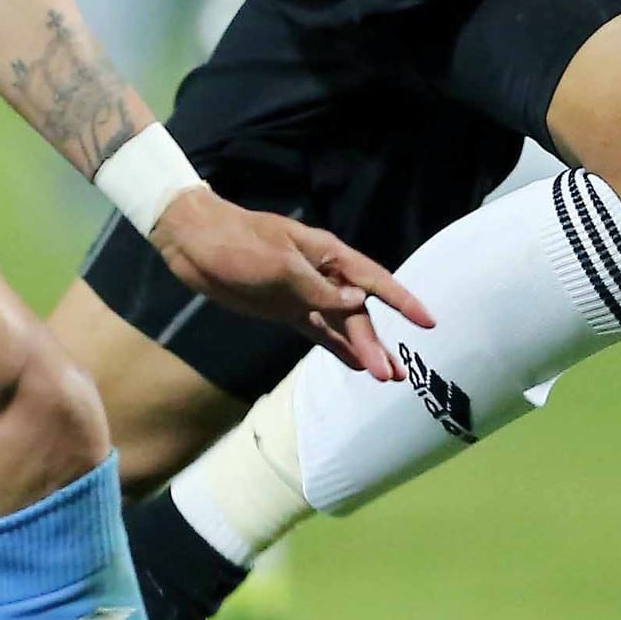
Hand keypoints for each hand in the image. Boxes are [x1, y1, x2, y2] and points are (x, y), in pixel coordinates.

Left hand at [146, 189, 430, 381]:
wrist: (192, 241)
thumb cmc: (236, 243)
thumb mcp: (279, 266)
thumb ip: (319, 288)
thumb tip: (358, 302)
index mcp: (326, 255)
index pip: (373, 280)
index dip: (402, 301)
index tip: (428, 323)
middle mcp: (321, 275)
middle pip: (358, 312)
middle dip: (376, 343)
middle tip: (392, 376)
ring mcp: (303, 294)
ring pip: (342, 325)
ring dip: (361, 350)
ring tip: (385, 378)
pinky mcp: (285, 309)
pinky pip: (318, 331)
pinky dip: (336, 348)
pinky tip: (354, 365)